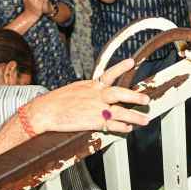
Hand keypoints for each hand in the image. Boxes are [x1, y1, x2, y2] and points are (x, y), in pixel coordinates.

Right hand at [29, 58, 150, 134]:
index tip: (131, 61)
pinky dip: (121, 127)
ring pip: (120, 111)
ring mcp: (95, 108)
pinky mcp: (92, 121)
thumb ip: (88, 90)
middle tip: (146, 98)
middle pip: (119, 92)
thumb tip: (98, 90)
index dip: (121, 67)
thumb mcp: (75, 89)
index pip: (109, 74)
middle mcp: (95, 95)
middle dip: (134, 96)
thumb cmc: (56, 101)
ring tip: (145, 119)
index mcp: (90, 85)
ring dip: (134, 116)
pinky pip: (111, 124)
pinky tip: (128, 128)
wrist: (44, 111)